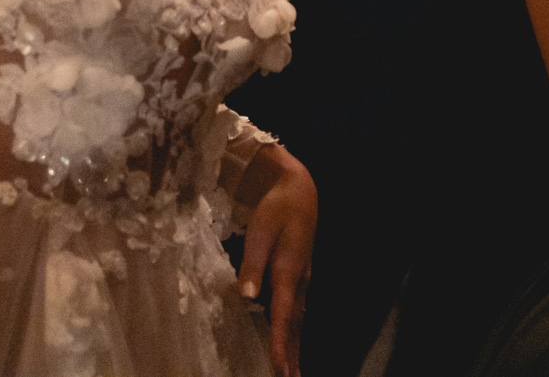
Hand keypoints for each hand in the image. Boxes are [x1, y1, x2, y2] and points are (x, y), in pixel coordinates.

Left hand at [239, 147, 315, 376]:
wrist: (300, 190)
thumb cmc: (277, 207)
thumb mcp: (261, 231)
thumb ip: (253, 264)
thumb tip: (246, 296)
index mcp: (290, 271)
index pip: (284, 315)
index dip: (280, 343)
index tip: (278, 367)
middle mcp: (299, 281)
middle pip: (295, 325)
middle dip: (292, 356)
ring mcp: (301, 280)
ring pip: (297, 321)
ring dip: (294, 348)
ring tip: (292, 372)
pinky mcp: (298, 277)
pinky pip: (295, 311)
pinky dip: (292, 332)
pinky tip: (289, 343)